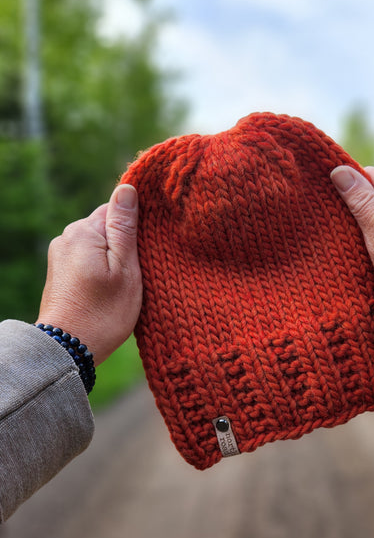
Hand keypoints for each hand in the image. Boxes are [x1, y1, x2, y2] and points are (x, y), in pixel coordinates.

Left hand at [37, 184, 141, 365]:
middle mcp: (66, 238)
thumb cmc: (104, 312)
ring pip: (98, 246)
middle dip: (124, 244)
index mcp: (83, 231)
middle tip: (141, 271)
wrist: (70, 350)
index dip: (136, 225)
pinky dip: (101, 271)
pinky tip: (109, 291)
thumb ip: (124, 227)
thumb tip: (127, 188)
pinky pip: (87, 261)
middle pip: (105, 228)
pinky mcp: (59, 274)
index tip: (149, 246)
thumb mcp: (125, 267)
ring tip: (125, 285)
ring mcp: (59, 257)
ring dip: (113, 259)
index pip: (116, 209)